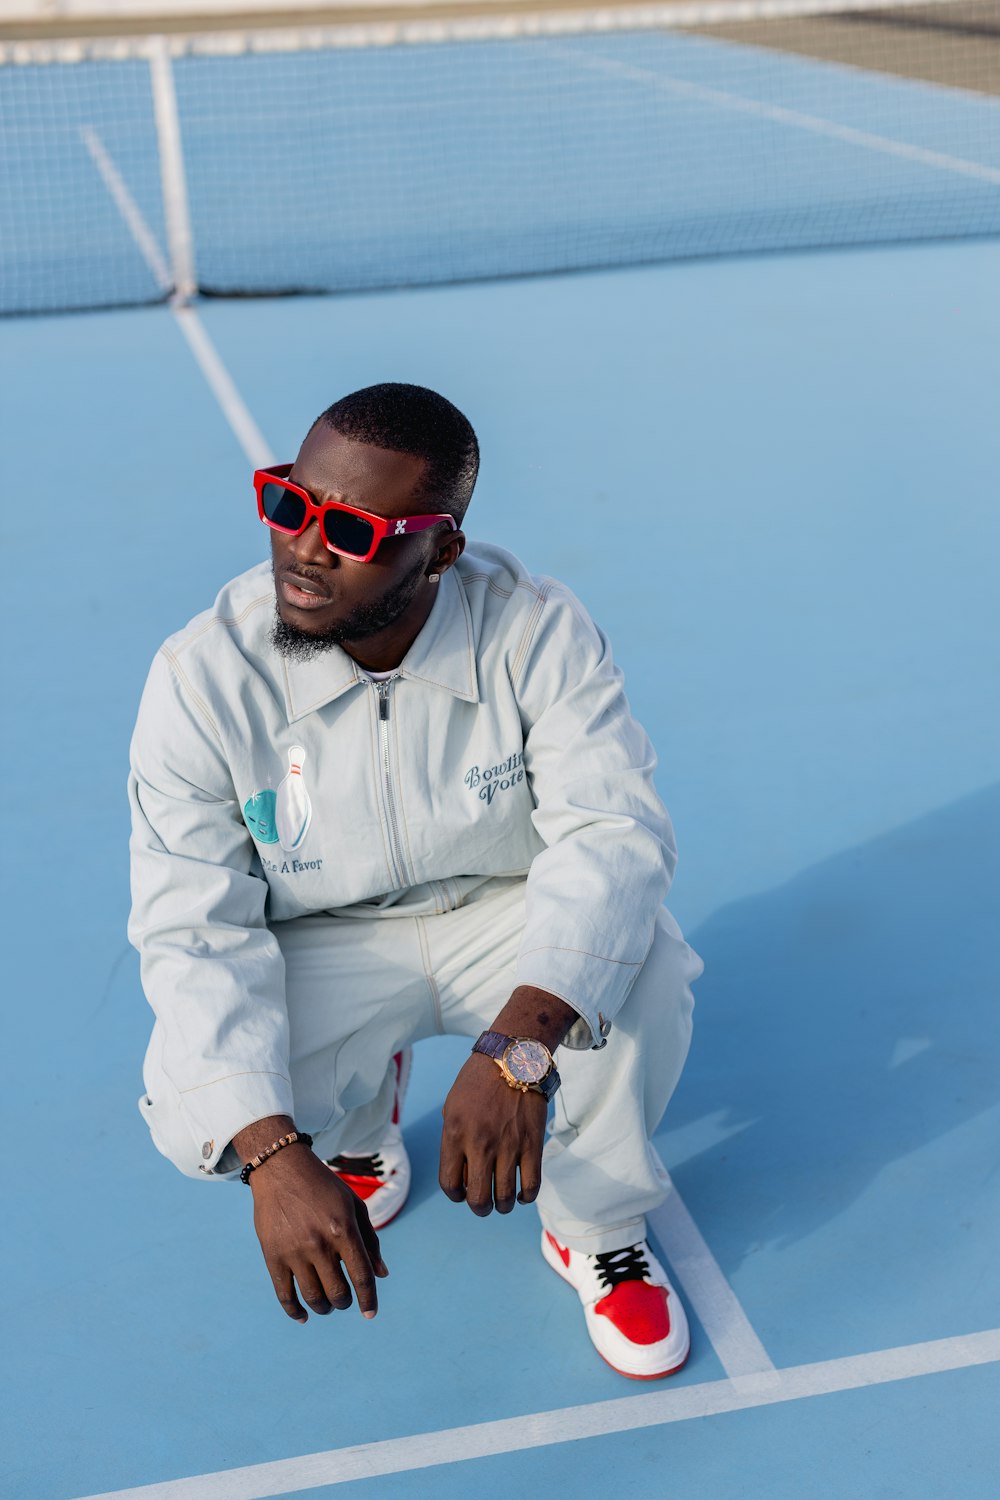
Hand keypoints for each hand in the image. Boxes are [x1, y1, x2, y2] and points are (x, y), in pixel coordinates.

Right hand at [249, 1144, 387, 1321]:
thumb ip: (370, 1240)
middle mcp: (319, 1243)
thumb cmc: (323, 1186)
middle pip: (338, 1292)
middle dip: (346, 1302)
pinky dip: (294, 1311)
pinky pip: (284, 1294)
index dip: (369, 1300)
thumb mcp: (354, 1205)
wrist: (282, 1168)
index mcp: (343, 1229)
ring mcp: (294, 1251)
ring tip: (328, 1304)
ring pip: (313, 1297)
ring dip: (324, 1307)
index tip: (370, 1314)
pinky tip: (303, 1316)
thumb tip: (381, 1275)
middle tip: (345, 1300)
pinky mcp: (273, 1255)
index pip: (362, 1276)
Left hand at [439, 1053, 546, 1214]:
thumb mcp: (452, 1107)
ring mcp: (508, 1146)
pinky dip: (526, 1197)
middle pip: (478, 1199)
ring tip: (503, 1200)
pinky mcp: (532, 1144)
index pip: (450, 1184)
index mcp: (455, 1134)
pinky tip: (522, 1193)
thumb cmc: (478, 1083)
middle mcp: (480, 1144)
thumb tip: (461, 1174)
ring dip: (503, 1205)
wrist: (512, 1059)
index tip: (462, 1192)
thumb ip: (453, 1141)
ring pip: (505, 1197)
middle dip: (480, 1208)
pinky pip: (531, 1185)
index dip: (455, 1196)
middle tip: (484, 1203)